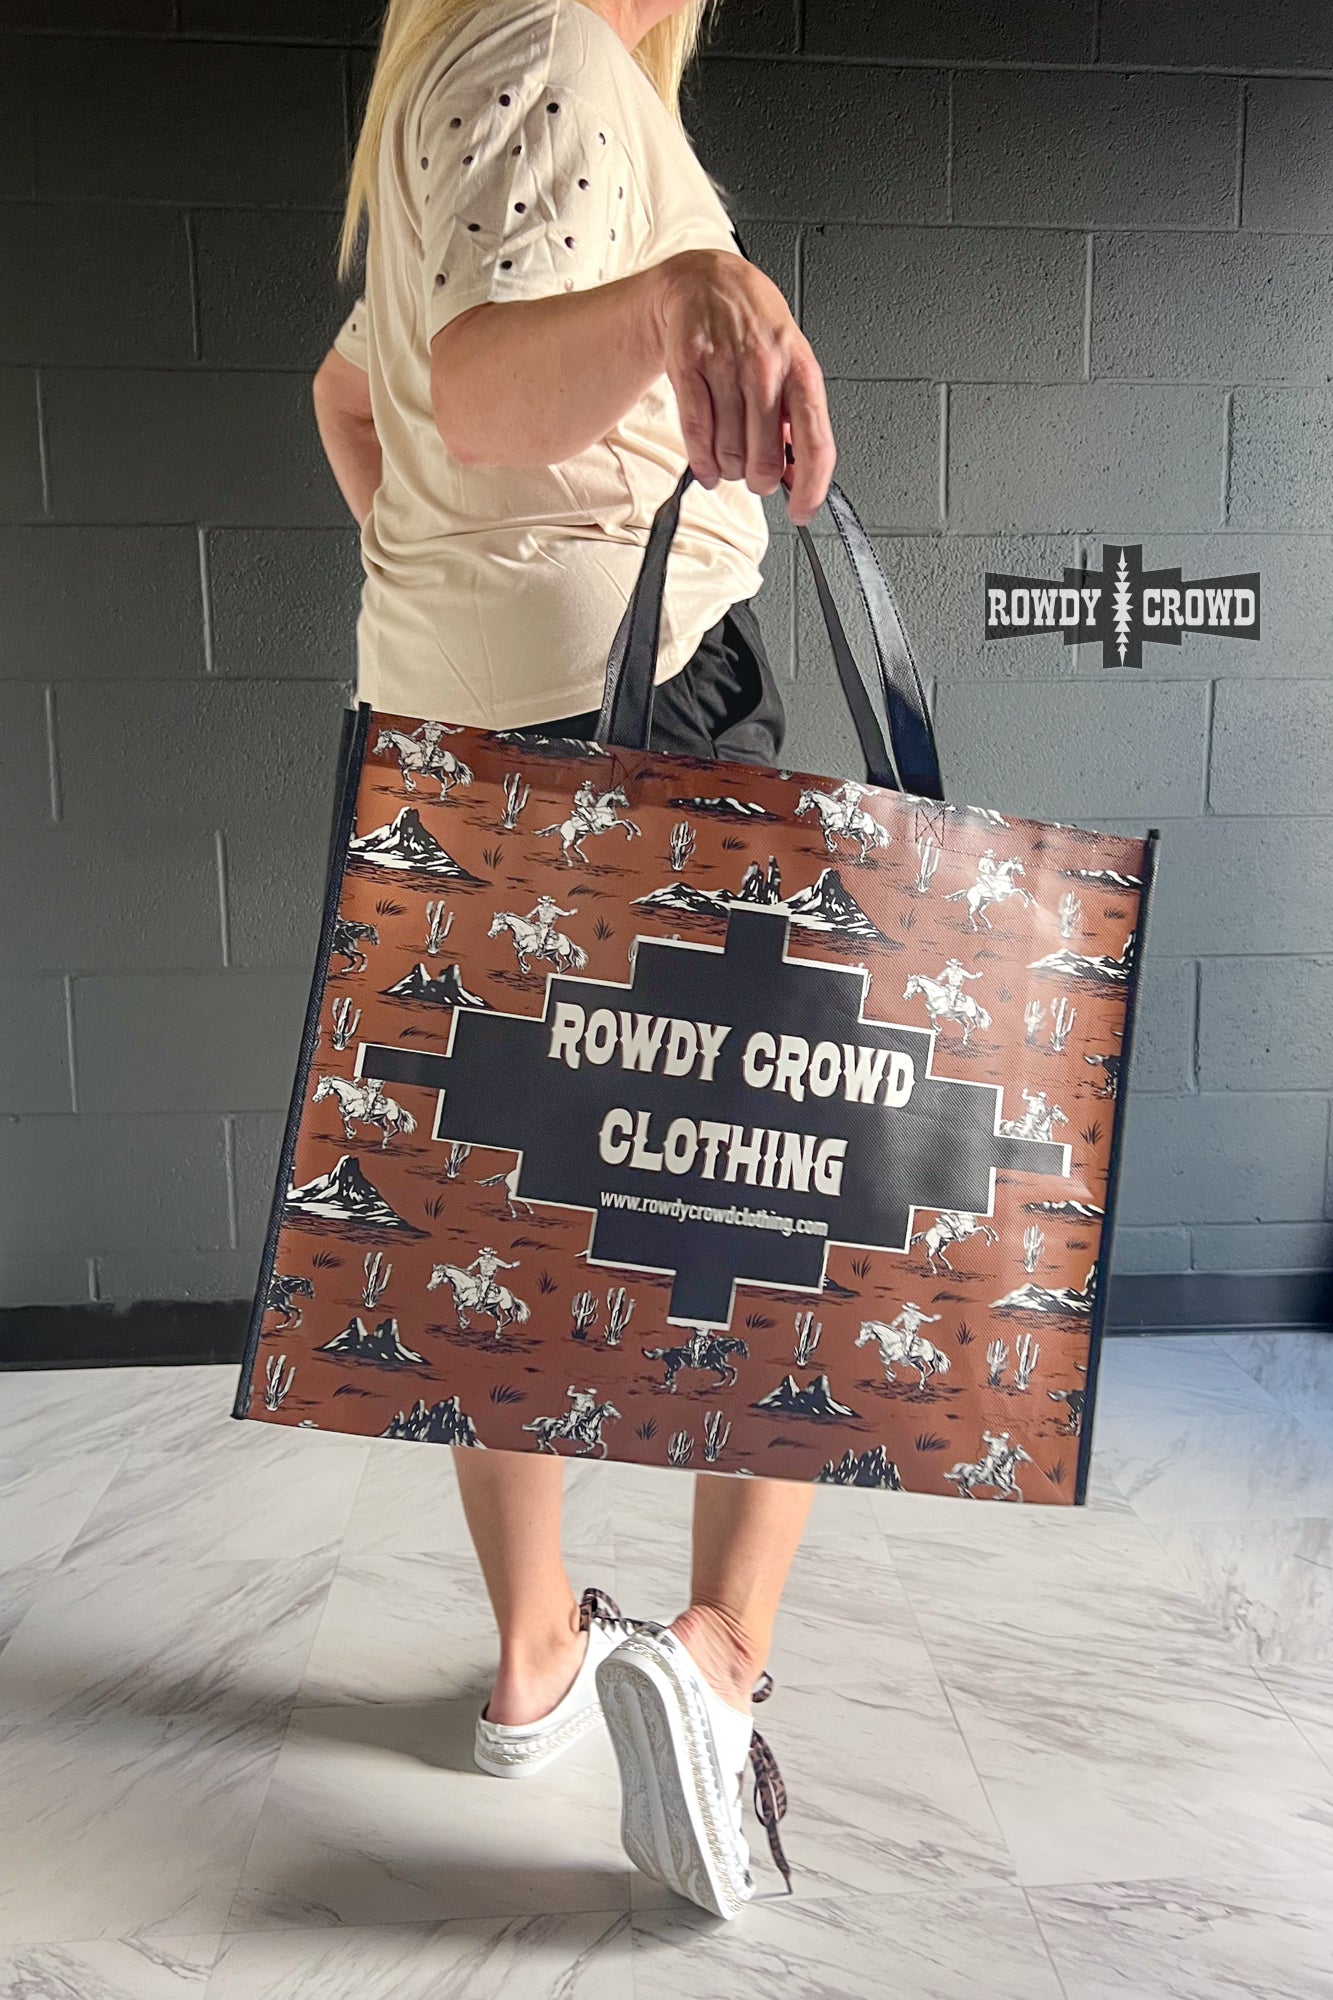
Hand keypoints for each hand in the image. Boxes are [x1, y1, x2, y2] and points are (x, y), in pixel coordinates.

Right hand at [651, 248, 834, 526]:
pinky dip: (701, 462)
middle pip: (764, 458)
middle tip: (755, 476)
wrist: (707, 282)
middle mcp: (767, 367)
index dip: (811, 488)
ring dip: (727, 470)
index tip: (802, 511)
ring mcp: (725, 365)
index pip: (815, 444)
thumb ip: (796, 418)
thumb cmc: (754, 327)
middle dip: (758, 480)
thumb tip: (798, 473)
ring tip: (728, 461)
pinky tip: (706, 467)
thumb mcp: (791, 363)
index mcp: (802, 370)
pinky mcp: (689, 365)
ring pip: (728, 452)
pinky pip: (696, 434)